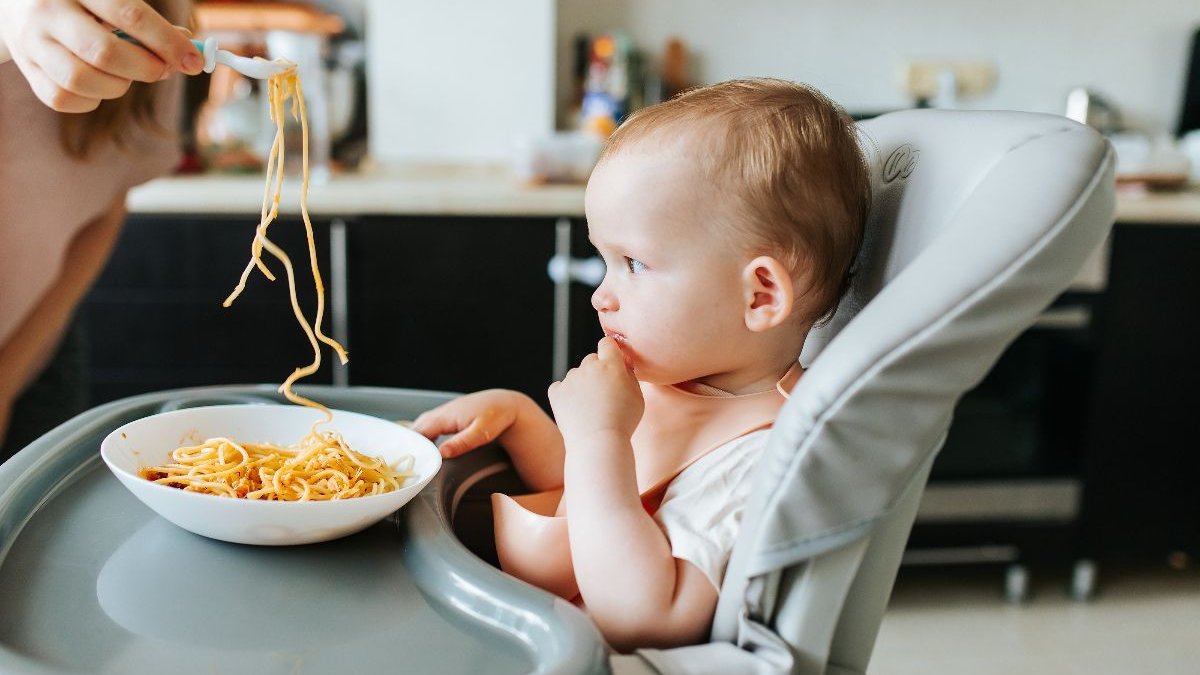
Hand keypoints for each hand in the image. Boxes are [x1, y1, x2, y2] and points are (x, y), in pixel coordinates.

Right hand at [0, 0, 201, 112]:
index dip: (168, 43)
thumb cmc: (80, 0)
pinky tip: (99, 85)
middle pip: (105, 53)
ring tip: (125, 75)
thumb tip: (187, 51)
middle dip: (146, 68)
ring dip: (117, 86)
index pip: (130, 16)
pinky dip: (91, 100)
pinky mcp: (26, 68)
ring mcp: (31, 43)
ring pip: (81, 80)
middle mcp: (47, 13)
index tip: (193, 61)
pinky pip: (62, 99)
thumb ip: (144, 20)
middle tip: (161, 69)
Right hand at [411, 389, 520, 458]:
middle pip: (415, 431)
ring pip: (419, 428)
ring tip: (415, 461)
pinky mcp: (444, 416)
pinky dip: (422, 438)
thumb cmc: (495, 416)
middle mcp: (438, 413)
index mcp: (444, 417)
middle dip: (410, 447)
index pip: (418, 434)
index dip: (413, 449)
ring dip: (415, 442)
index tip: (413, 465)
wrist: (503, 403)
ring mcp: (440, 413)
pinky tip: (425, 449)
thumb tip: (441, 454)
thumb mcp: (481, 433)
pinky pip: (426, 427)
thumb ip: (460, 443)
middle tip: (409, 467)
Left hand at [548, 337, 643, 445]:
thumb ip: (630, 375)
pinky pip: (559, 388)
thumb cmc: (623, 422)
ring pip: (575, 375)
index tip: (611, 361)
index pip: (607, 343)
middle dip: (596, 371)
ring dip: (581, 385)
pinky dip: (565, 396)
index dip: (609, 351)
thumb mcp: (638, 397)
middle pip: (591, 359)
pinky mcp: (556, 392)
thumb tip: (622, 363)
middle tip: (603, 394)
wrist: (598, 443)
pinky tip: (575, 410)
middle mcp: (589, 367)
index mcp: (611, 365)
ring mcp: (571, 379)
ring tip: (589, 408)